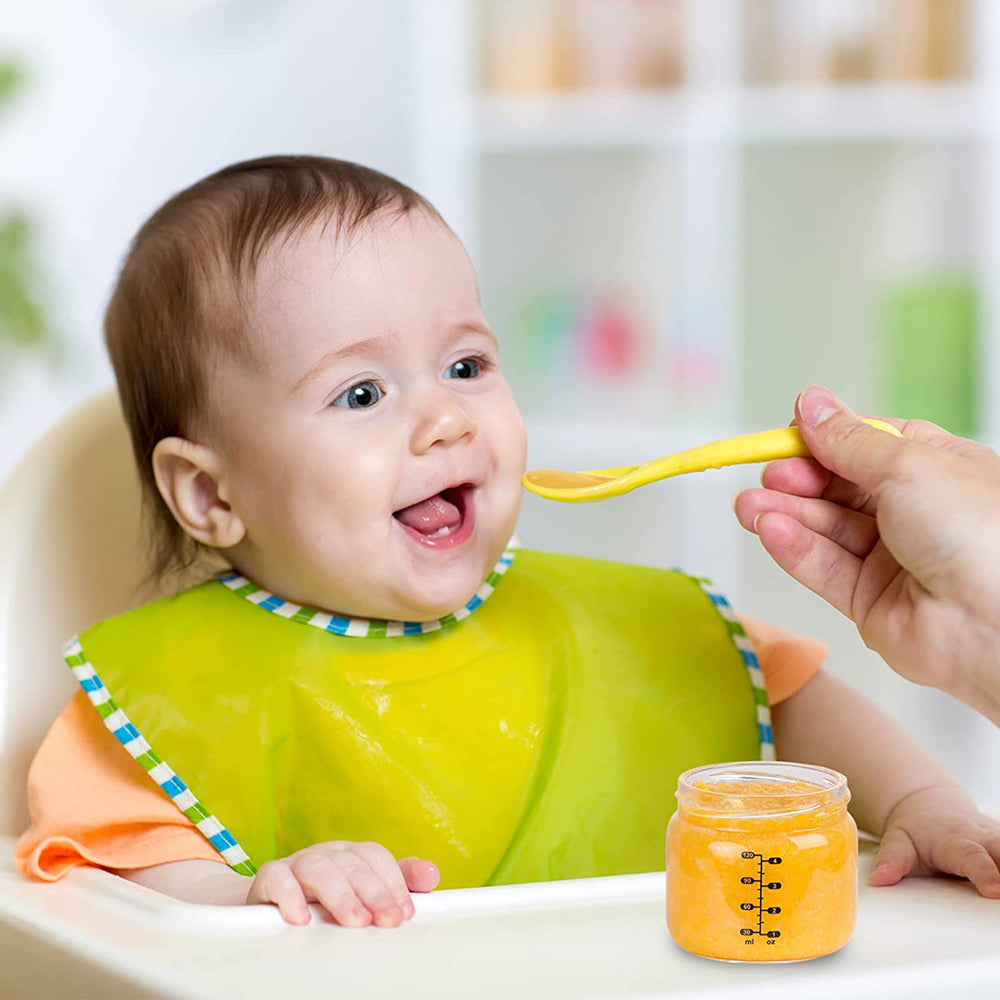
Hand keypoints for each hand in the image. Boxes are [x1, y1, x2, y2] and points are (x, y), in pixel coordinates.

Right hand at [246, 840, 439, 925]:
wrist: (272, 902)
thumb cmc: (326, 899)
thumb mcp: (365, 892)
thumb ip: (399, 882)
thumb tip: (432, 875)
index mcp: (352, 854)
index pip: (376, 856)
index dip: (393, 882)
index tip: (405, 912)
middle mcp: (328, 853)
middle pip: (353, 864)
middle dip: (374, 892)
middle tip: (388, 920)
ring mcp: (298, 862)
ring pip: (320, 867)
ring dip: (340, 894)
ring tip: (355, 921)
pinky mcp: (270, 877)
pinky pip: (277, 878)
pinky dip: (290, 895)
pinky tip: (301, 918)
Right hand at [734, 385, 999, 723]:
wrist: (999, 626)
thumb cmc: (980, 534)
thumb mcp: (907, 464)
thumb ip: (847, 441)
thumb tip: (811, 404)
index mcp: (936, 469)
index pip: (865, 446)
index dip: (823, 440)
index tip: (785, 434)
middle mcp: (914, 513)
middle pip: (837, 489)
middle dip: (797, 481)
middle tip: (768, 475)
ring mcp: (892, 559)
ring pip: (824, 530)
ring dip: (784, 515)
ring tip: (748, 506)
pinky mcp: (869, 602)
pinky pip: (823, 568)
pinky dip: (794, 548)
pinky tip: (770, 530)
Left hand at [871, 784, 999, 897]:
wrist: (928, 803)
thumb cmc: (915, 828)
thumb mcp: (898, 840)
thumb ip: (892, 861)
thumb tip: (880, 880)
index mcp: (955, 841)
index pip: (972, 858)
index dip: (984, 872)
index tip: (993, 889)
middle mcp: (982, 839)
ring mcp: (999, 842)